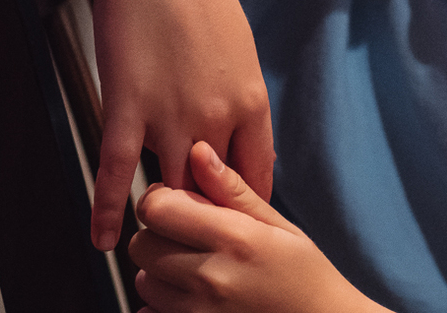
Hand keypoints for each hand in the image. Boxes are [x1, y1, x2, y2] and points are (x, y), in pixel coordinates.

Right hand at [88, 0, 274, 249]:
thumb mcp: (237, 45)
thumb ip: (238, 94)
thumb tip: (242, 130)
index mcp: (251, 100)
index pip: (255, 178)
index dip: (242, 207)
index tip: (232, 222)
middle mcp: (217, 117)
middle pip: (213, 194)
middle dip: (203, 220)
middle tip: (192, 242)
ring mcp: (171, 116)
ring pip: (167, 191)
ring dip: (159, 217)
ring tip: (151, 242)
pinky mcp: (126, 107)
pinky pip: (116, 175)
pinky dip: (107, 212)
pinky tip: (101, 239)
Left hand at [128, 142, 383, 312]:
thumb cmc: (306, 274)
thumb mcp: (278, 224)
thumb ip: (232, 189)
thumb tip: (199, 150)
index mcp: (234, 238)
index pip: (157, 208)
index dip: (161, 198)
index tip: (179, 201)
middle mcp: (212, 277)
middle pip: (141, 244)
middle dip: (158, 234)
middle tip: (186, 235)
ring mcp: (201, 312)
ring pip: (143, 281)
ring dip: (159, 271)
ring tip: (193, 267)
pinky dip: (163, 303)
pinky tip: (194, 296)